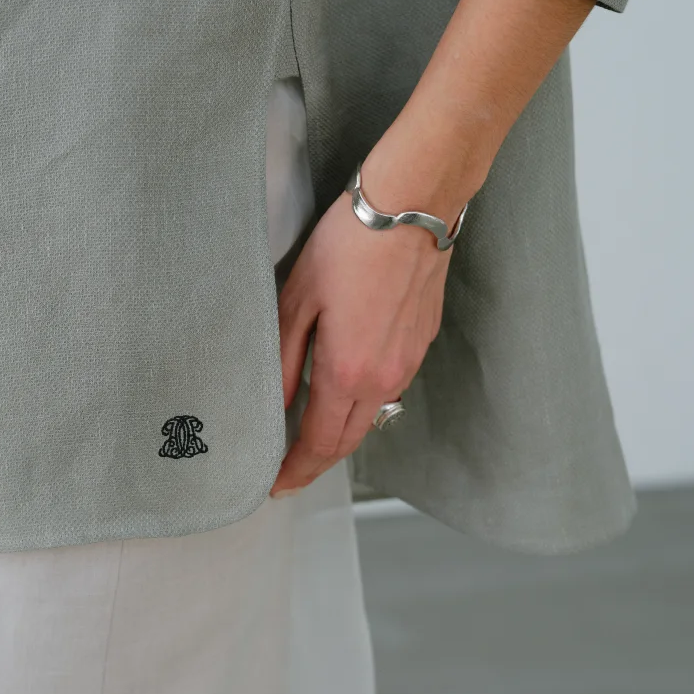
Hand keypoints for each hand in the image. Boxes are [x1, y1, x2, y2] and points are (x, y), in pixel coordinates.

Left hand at [269, 185, 451, 495]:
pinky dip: (363, 401)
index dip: (295, 471)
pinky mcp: (422, 343)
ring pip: (371, 417)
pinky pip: (389, 388)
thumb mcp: (296, 301)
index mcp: (348, 373)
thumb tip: (271, 407)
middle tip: (288, 472)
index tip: (275, 486)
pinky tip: (343, 388)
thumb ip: (282, 362)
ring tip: (309, 433)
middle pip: (347, 441)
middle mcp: (385, 379)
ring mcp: (408, 363)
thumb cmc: (349, 244)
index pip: (319, 444)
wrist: (412, 207)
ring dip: (340, 432)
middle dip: (316, 462)